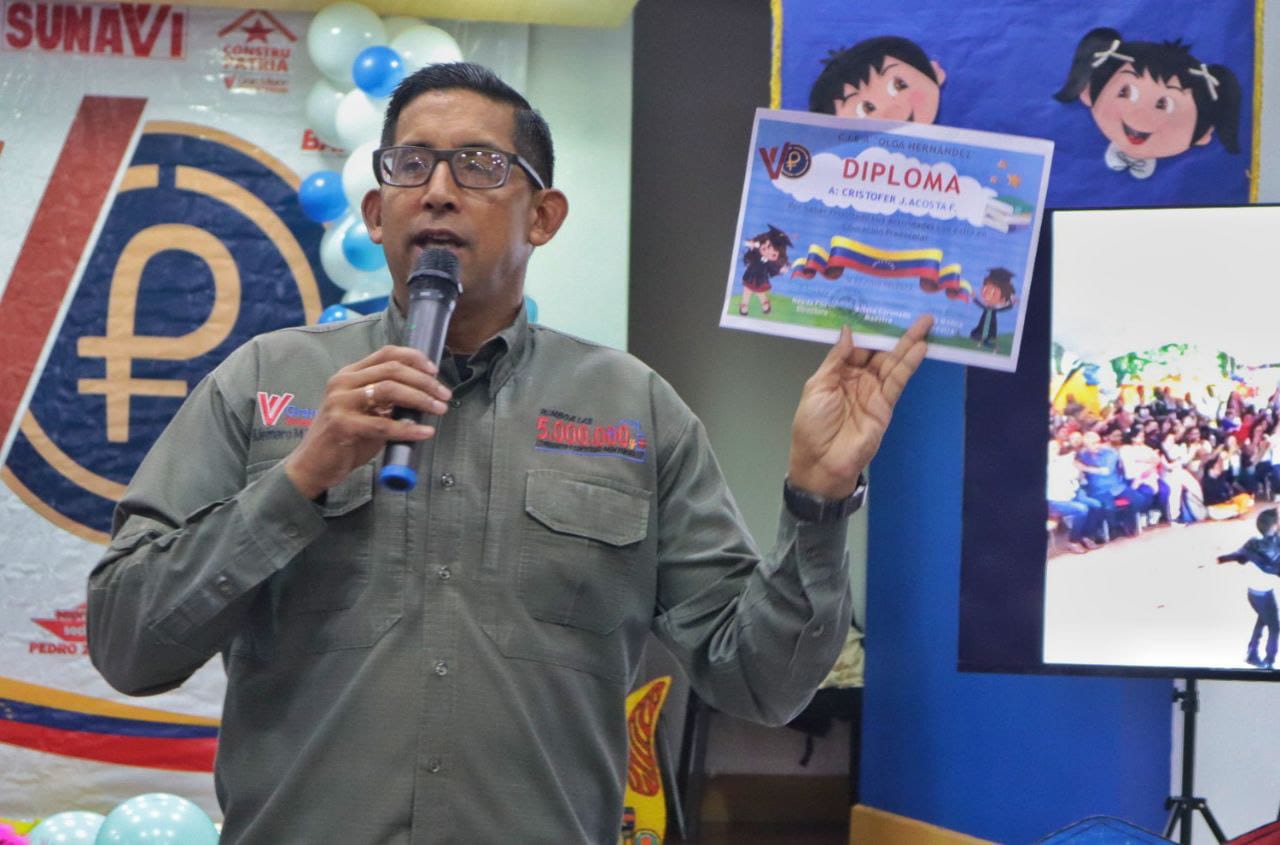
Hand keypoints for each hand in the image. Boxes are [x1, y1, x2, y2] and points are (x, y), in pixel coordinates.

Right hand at [283, 346, 452, 498]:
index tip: (435, 370)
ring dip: (420, 398)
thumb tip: (423, 396)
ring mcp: (340, 403)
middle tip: (444, 394)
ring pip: (389, 390)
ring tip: (439, 409)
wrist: (312, 465)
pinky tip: (425, 432)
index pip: (386, 353)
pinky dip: (408, 429)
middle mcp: (342, 383)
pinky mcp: (342, 425)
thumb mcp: (365, 412)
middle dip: (424, 381)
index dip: (414, 358)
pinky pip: (383, 424)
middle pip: (392, 369)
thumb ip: (387, 401)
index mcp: (349, 375)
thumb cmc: (343, 440)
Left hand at [787, 316, 931, 498]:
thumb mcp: (817, 386)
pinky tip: (920, 348)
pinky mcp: (886, 405)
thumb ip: (835, 359)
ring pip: (893, 363)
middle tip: (913, 312)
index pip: (858, 347)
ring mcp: (874, 392)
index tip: (881, 310)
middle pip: (880, 352)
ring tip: (925, 323)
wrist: (822, 462)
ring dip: (909, 344)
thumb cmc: (812, 424)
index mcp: (838, 374)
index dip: (869, 330)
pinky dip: (909, 364)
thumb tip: (847, 331)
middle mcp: (858, 380)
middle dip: (895, 333)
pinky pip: (898, 381)